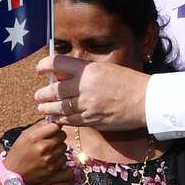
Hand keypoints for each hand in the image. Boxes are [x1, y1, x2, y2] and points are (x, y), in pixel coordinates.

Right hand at [5, 119, 67, 184]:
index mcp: (34, 137)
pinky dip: (59, 157)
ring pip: (64, 146)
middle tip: (50, 140)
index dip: (55, 126)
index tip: (52, 129)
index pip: (55, 126)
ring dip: (59, 147)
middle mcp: (43, 147)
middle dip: (58, 136)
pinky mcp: (53, 169)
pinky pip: (64, 158)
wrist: (14, 174)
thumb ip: (39, 126)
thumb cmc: (18, 152)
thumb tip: (53, 118)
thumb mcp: (24, 135)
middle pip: (62, 135)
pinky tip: (50, 158)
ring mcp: (49, 159)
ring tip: (49, 150)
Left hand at [34, 55, 150, 129]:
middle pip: (54, 90)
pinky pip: (71, 121)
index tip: (39, 70)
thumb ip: (85, 73)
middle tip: (38, 96)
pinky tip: (57, 119)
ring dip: (48, 109)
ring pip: (60, 108)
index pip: (57, 64)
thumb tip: (66, 76)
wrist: (146, 100)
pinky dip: (61, 120)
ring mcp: (87, 105)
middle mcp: (84, 87)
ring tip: (42, 109)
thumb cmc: (130, 82)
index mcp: (88, 69)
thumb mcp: (106, 70)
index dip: (44, 66)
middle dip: (43, 94)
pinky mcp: (92, 120)